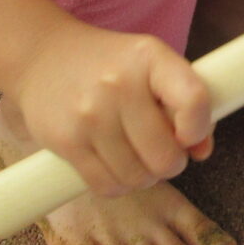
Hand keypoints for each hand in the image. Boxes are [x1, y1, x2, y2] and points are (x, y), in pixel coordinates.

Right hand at [8, 18, 213, 199]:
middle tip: (158, 150)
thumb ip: (185, 103)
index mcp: (150, 58)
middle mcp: (119, 84)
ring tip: (134, 156)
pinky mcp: (67, 141)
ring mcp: (90, 114)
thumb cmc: (109, 66)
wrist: (41, 58)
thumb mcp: (151, 67)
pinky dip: (117, 185)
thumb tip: (202, 150)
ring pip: (138, 178)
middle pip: (165, 156)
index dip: (199, 128)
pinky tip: (113, 165)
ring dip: (143, 176)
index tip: (189, 136)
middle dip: (169, 162)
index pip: (194, 100)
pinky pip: (107, 186)